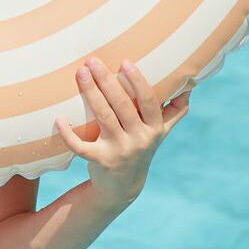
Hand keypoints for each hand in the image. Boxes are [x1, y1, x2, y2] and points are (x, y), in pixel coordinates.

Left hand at [54, 57, 189, 210]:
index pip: (148, 101)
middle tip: (92, 61)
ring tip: (80, 73)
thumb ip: (174, 110)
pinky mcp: (100, 161)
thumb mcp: (160, 132)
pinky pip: (82, 147)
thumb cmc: (140, 147)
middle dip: (107, 81)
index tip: (124, 62)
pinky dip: (68, 134)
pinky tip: (58, 119)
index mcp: (154, 128)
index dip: (138, 81)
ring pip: (104, 117)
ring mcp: (120, 151)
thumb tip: (189, 84)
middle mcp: (139, 139)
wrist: (123, 187)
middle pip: (122, 105)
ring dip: (91, 93)